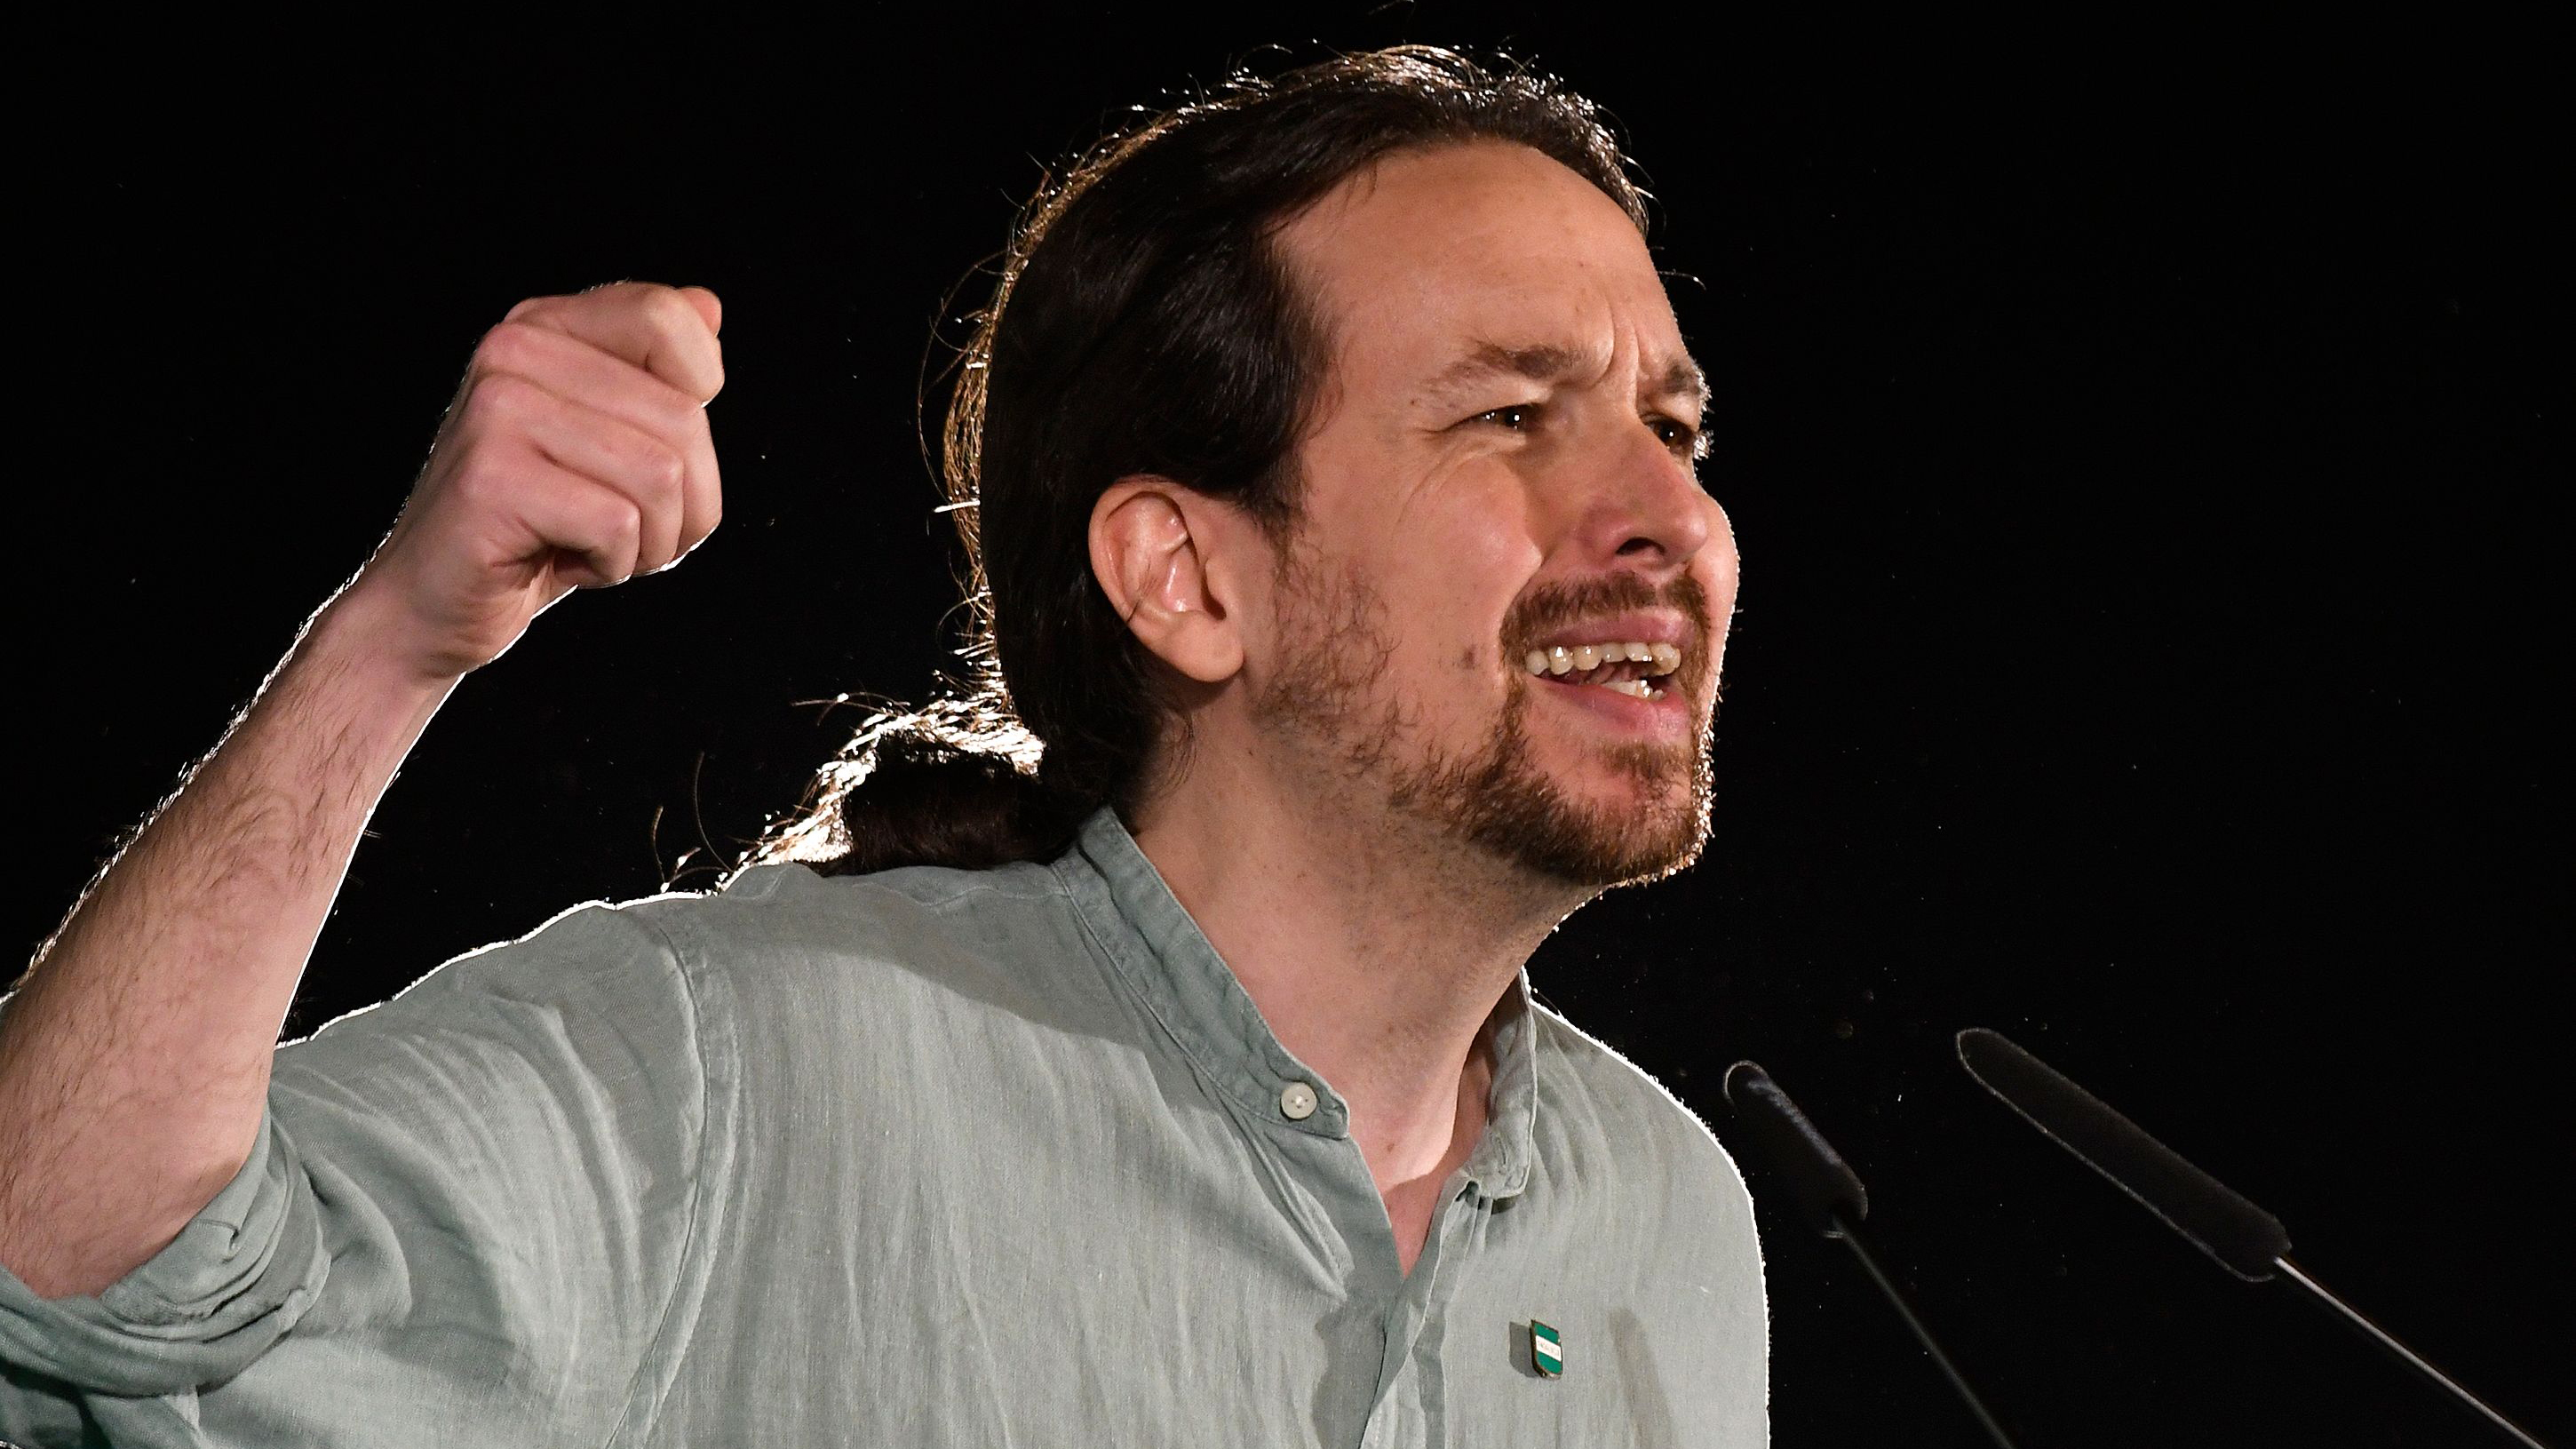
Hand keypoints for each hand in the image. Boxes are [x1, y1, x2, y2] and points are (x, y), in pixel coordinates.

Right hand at [350, 281, 725, 681]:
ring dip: (650, 541)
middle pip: (685, 416)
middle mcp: (513, 349)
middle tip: (623, 529)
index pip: (671, 320)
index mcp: (544, 325)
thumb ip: (658, 370)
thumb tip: (708, 306)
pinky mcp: (493, 478)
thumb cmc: (537, 526)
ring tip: (591, 546)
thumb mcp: (612, 441)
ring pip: (661, 476)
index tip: (649, 449)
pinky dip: (611, 566)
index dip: (697, 400)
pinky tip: (559, 561)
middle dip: (685, 502)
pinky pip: (618, 525)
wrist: (434, 603)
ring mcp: (497, 409)